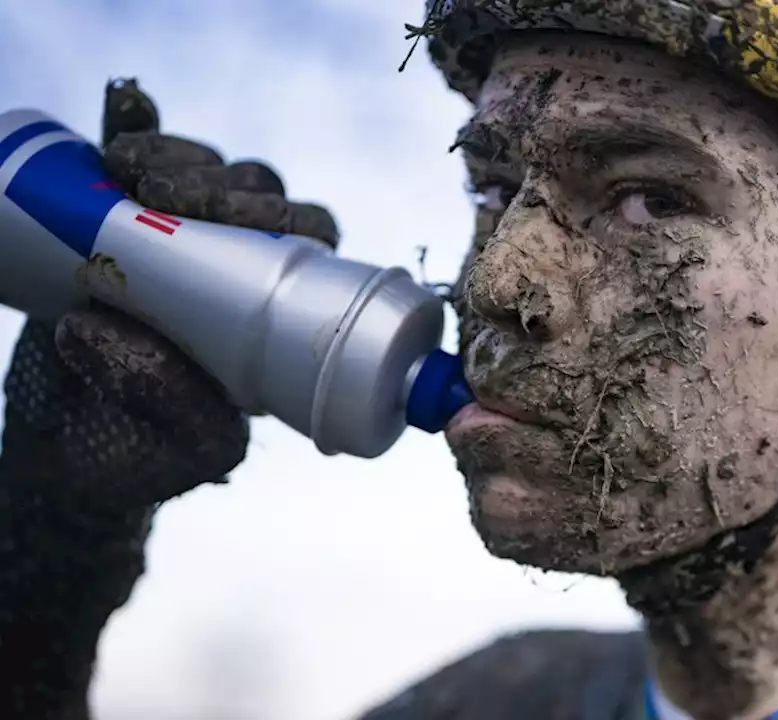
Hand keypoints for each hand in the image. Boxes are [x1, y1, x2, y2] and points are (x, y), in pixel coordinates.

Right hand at [1, 78, 341, 509]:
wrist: (60, 457)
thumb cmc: (143, 458)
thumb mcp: (183, 453)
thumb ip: (176, 411)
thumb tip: (108, 331)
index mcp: (274, 316)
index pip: (307, 245)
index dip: (286, 217)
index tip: (237, 217)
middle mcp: (235, 268)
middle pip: (259, 197)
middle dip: (224, 183)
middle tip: (168, 190)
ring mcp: (174, 239)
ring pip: (202, 173)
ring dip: (176, 154)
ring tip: (128, 164)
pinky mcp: (112, 220)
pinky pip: (130, 160)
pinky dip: (132, 122)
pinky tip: (127, 106)